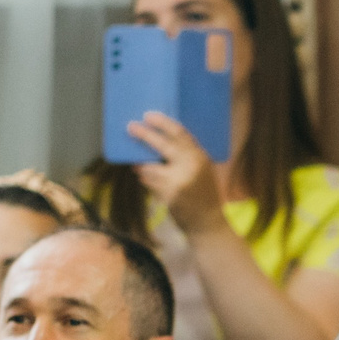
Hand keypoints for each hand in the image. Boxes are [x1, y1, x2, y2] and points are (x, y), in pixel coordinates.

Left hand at [130, 111, 228, 236]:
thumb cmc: (205, 195)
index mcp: (200, 157)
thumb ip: (187, 156)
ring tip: (138, 164)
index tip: (149, 115)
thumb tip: (161, 141)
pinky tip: (148, 180)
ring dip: (141, 166)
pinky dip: (146, 180)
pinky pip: (149, 182)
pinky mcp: (168, 196)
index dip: (163, 123)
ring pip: (150, 167)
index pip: (180, 134)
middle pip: (163, 145)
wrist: (208, 223)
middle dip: (144, 135)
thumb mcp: (202, 170)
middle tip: (130, 127)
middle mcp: (190, 167)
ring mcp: (178, 182)